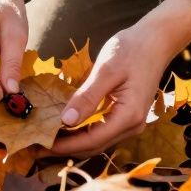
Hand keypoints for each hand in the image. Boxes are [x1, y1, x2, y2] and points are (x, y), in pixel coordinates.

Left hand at [44, 0, 190, 155]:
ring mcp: (131, 123)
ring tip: (46, 139)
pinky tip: (64, 128)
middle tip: (36, 146)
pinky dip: (82, 133)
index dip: (64, 145)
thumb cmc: (131, 50)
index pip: (91, 140)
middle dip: (65, 148)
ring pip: (97, 142)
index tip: (40, 144)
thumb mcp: (106, 71)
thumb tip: (65, 121)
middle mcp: (132, 126)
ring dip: (72, 143)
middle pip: (94, 146)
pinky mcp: (126, 116)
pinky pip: (101, 132)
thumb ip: (87, 97)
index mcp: (129, 116)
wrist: (155, 41)